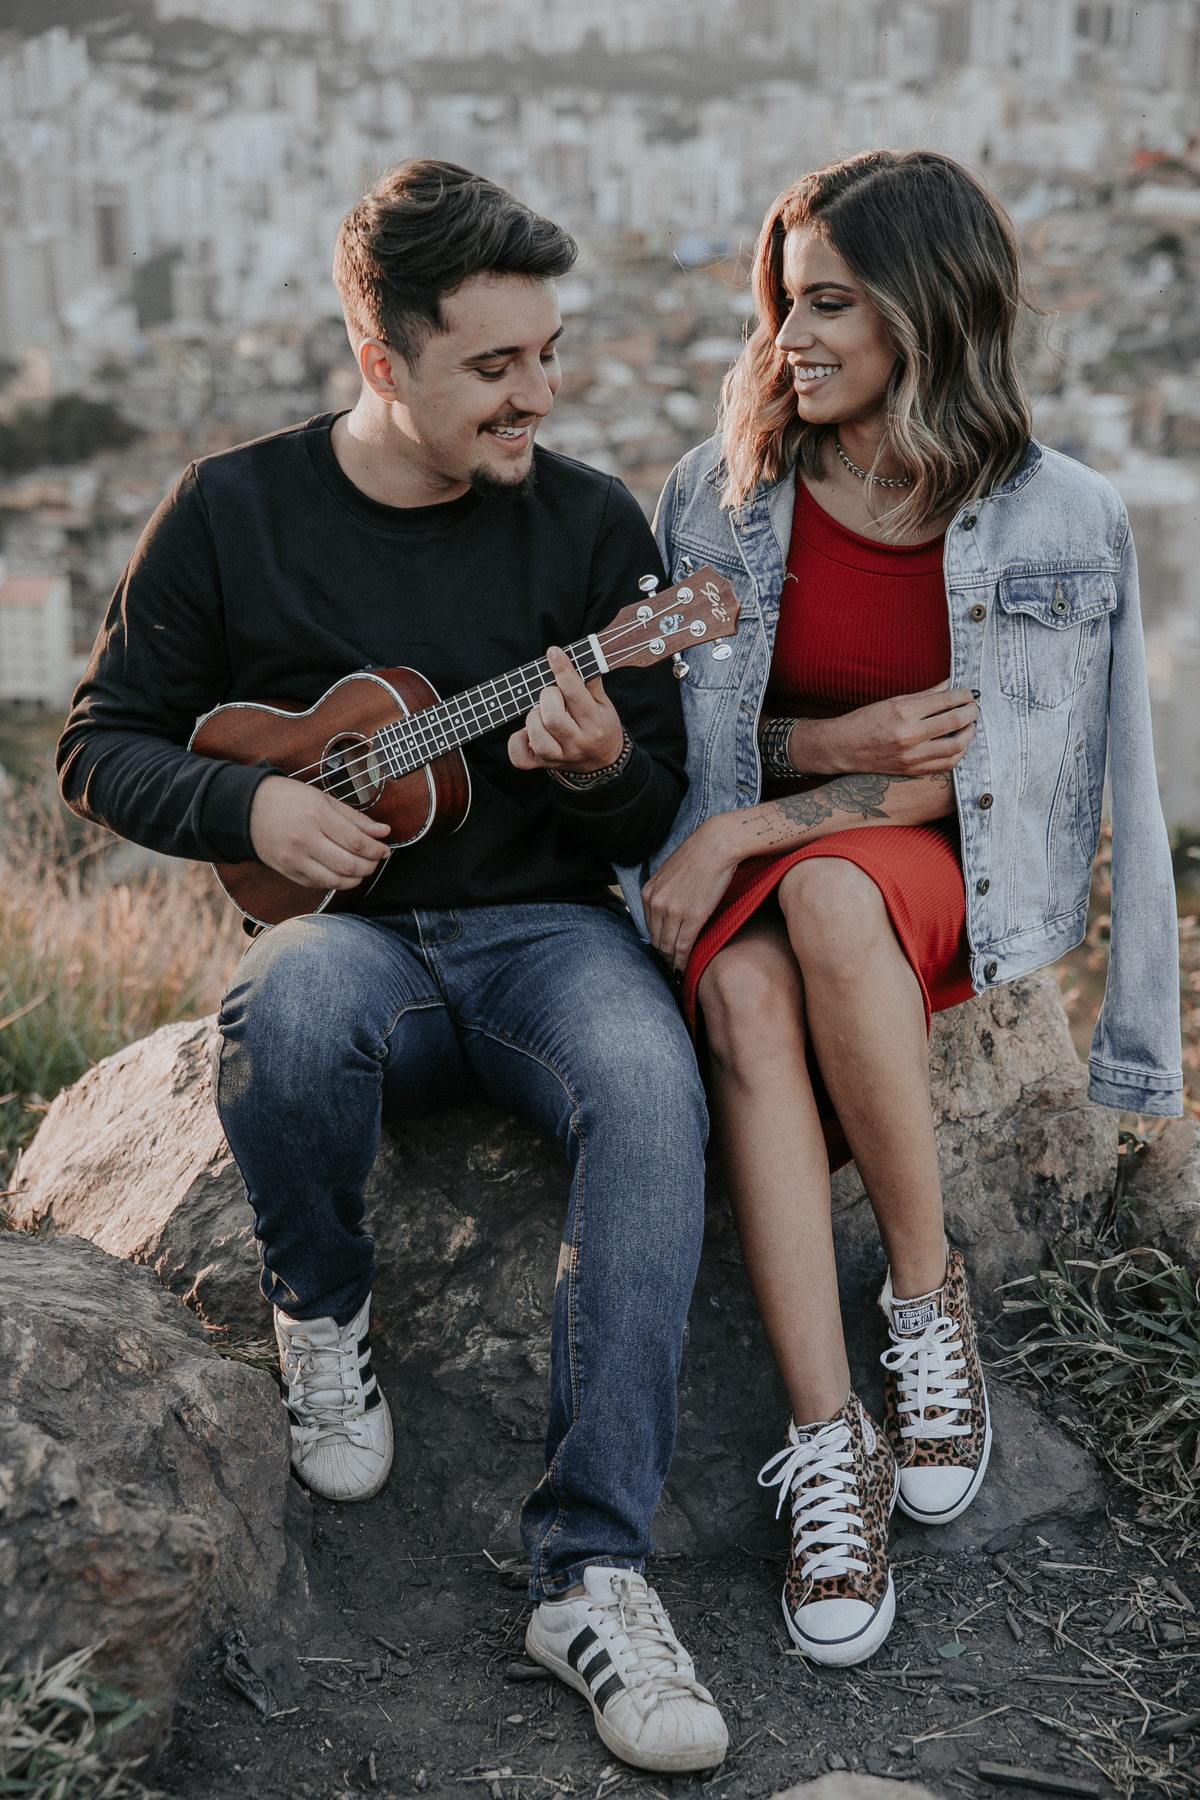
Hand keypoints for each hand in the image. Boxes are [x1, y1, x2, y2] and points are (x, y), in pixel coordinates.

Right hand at [249, 774, 390, 889]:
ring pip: (335, 880)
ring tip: (362, 869)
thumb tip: (382, 831)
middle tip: (376, 861)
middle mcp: (305, 839)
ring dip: (356, 878)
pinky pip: (319, 884)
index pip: (356, 841)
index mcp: (316, 816)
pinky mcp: (288, 872)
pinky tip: (342, 873)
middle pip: (348, 864)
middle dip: (370, 866)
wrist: (247, 809)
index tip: (385, 850)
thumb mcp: (322, 798)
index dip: (376, 850)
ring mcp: (295, 859)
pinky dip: (336, 882)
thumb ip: (355, 817)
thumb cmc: (287, 799)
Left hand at [507, 646, 625, 772]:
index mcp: (595, 723)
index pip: (576, 694)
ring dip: (533, 718)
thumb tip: (574, 657)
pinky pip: (520, 757)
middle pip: (553, 718)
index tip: (554, 653)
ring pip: (537, 737)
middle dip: (547, 698)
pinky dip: (517, 741)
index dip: (562, 671)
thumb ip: (590, 681)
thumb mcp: (603, 703)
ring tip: (541, 714)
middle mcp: (578, 742)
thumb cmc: (600, 725)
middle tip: (552, 695)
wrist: (603, 762)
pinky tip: (527, 732)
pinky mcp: (542, 764)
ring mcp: (559, 756)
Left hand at [642, 816, 742, 972]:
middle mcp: (656, 903)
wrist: (717, 844)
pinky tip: (685, 968)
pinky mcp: (692, 916)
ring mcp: (672, 911)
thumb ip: (665, 893)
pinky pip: (683, 946)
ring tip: (679, 971)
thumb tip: (670, 909)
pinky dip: (683, 961)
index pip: (649, 927)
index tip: (664, 953)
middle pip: (656, 940)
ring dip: (673, 962)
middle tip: (672, 967)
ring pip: (668, 946)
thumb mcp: (671, 874)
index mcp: (648, 893)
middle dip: (663, 956)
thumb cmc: (699, 856)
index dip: (657, 943)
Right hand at [792, 682, 977, 777]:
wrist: (842, 748)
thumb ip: (925, 695)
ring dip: (969, 734)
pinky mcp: (912, 771)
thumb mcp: (893, 701)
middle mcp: (909, 734)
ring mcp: (912, 756)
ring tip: (969, 726)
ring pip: (956, 747)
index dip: (965, 695)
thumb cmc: (865, 721)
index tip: (971, 693)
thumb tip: (950, 685)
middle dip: (972, 712)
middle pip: (956, 722)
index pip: (946, 700)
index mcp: (904, 712)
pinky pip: (946, 764)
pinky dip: (958, 752)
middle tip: (975, 708)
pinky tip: (958, 743)